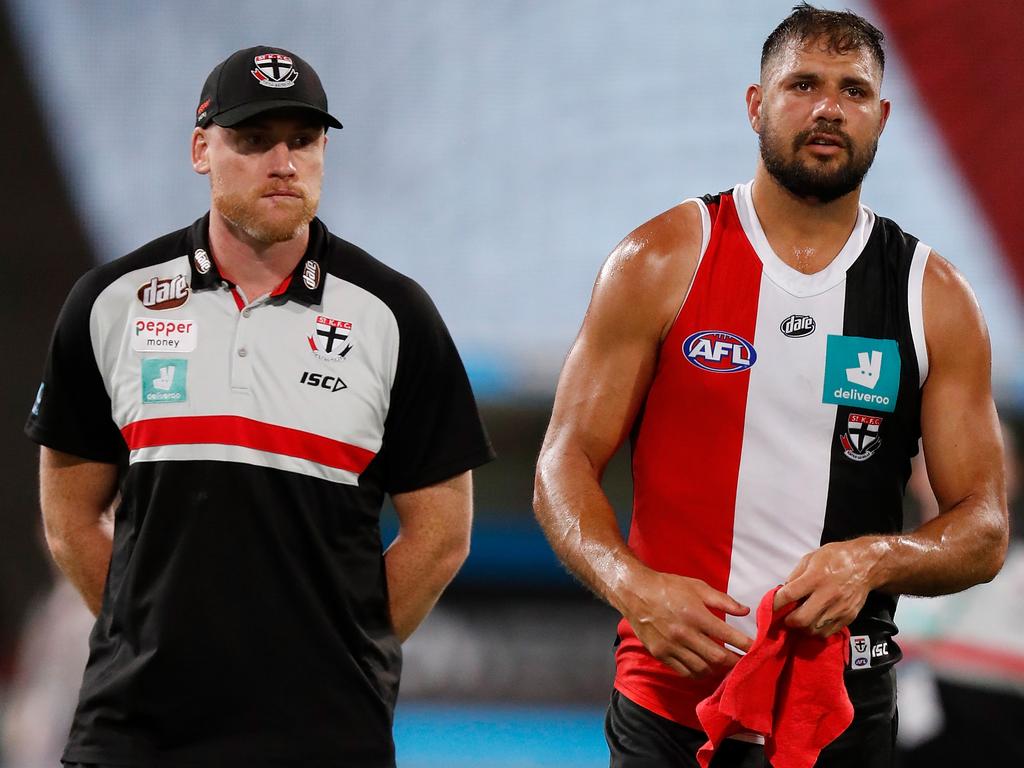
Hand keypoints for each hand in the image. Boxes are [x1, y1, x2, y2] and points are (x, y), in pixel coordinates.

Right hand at [621, 570, 752, 678]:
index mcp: (695, 615)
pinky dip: (699, 673)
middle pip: (718, 658)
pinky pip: (685, 672)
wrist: (635, 591)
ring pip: (702, 669)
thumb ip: (723, 600)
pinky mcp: (660, 654)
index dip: (746, 646)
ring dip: (718, 671)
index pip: (728, 636)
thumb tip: (745, 611)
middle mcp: (684, 634)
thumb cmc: (668, 586)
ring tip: (727, 668)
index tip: (757, 650)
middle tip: (746, 664)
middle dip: (736, 663)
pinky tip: (706, 669)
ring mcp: (671, 646)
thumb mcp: (698, 586)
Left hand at [773, 537, 885, 637]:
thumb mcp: (811, 558)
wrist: (866, 565)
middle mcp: (828, 595)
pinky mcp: (848, 617)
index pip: (789, 595)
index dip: (775, 604)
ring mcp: (839, 609)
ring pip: (813, 630)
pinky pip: (827, 633)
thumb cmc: (835, 558)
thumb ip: (795, 576)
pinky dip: (816, 631)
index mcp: (816, 578)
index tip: (769, 607)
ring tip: (799, 620)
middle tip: (785, 617)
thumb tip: (784, 592)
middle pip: (801, 620)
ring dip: (802, 628)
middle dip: (788, 621)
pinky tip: (813, 622)